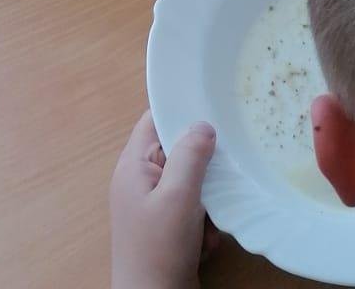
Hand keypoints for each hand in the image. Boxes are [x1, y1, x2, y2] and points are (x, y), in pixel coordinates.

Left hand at [110, 113, 217, 288]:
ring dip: (207, 201)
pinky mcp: (167, 231)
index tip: (212, 106)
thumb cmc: (160, 248)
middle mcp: (140, 183)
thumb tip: (203, 124)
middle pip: (178, 153)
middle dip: (202, 166)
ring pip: (191, 184)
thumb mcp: (178, 196)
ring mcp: (153, 208)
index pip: (154, 120)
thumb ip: (190, 155)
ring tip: (209, 219)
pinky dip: (204, 223)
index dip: (180, 111)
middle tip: (221, 173)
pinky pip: (192, 211)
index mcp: (133, 167)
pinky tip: (205, 241)